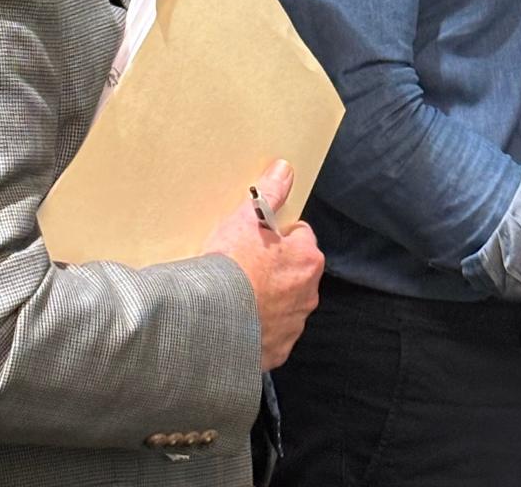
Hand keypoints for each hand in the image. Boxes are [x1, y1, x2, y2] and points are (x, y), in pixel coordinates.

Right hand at [202, 159, 323, 370]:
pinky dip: (257, 328)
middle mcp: (308, 294)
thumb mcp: (248, 219)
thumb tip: (285, 169)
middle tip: (244, 263)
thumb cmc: (232, 266)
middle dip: (275, 267)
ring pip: (284, 304)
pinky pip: (270, 334)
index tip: (257, 236)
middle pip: (295, 271)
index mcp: (307, 259)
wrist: (212, 321)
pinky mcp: (276, 351)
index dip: (277, 233)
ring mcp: (293, 325)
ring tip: (237, 293)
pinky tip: (236, 319)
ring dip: (267, 298)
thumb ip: (270, 192)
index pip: (301, 236)